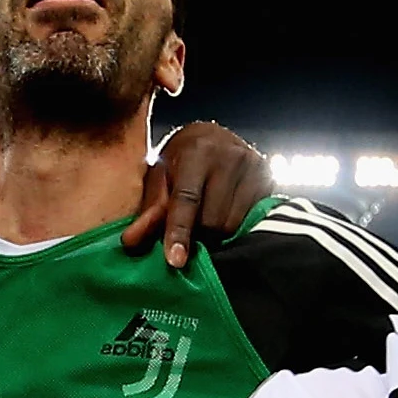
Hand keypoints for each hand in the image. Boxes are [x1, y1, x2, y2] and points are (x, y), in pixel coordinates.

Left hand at [122, 121, 268, 270]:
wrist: (214, 137)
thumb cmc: (180, 161)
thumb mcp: (161, 178)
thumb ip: (149, 211)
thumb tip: (129, 242)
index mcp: (197, 150)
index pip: (187, 200)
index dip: (179, 232)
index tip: (175, 261)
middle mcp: (229, 155)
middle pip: (212, 220)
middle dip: (198, 233)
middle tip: (191, 227)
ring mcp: (254, 167)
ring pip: (233, 225)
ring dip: (217, 234)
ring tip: (208, 219)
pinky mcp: (269, 180)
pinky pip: (252, 221)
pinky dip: (236, 227)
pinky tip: (227, 215)